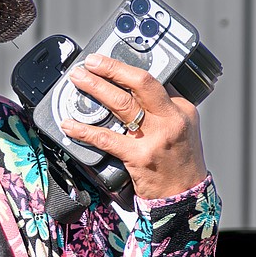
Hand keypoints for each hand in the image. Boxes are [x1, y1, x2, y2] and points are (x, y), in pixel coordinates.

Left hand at [60, 53, 207, 200]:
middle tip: (91, 62)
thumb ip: (161, 109)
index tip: (106, 61)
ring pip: (121, 105)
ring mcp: (154, 138)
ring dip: (96, 89)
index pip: (152, 80)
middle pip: (139, 84)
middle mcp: (170, 119)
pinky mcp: (138, 156)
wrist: (185, 195)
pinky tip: (70, 125)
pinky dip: (84, 130)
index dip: (125, 68)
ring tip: (79, 80)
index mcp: (180, 109)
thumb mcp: (182, 128)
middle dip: (111, 69)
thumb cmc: (179, 162)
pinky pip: (106, 138)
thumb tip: (131, 91)